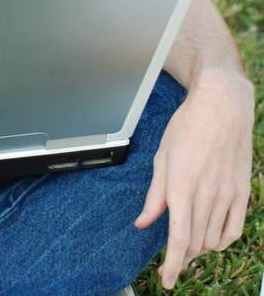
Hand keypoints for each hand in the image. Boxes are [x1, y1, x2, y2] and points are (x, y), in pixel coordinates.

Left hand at [134, 69, 253, 288]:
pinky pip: (234, 229)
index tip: (167, 280)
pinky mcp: (241, 192)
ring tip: (189, 244)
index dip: (173, 264)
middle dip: (183, 256)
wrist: (221, 108)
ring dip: (200, 248)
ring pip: (213, 239)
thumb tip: (143, 222)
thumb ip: (155, 195)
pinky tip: (213, 239)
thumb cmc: (187, 127)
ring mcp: (227, 194)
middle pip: (195, 242)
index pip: (178, 238)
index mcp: (181, 185)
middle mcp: (205, 193)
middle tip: (174, 256)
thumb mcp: (162, 157)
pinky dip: (222, 241)